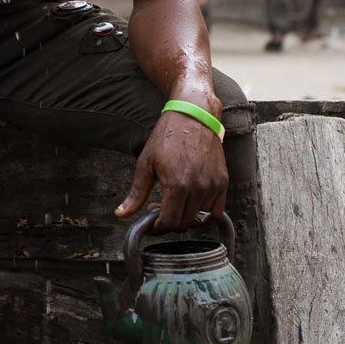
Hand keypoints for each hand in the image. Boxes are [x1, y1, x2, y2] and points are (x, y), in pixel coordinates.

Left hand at [116, 108, 227, 232]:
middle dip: (171, 222)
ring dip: (187, 217)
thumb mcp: (146, 164)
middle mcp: (198, 188)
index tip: (154, 224)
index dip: (159, 228)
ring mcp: (213, 185)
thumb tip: (121, 214)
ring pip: (200, 219)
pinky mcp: (223, 181)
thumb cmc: (167, 137)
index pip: (170, 223)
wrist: (193, 116)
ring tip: (176, 202)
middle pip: (185, 224)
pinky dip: (205, 214)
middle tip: (161, 210)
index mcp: (177, 185)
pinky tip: (193, 204)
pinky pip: (217, 211)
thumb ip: (136, 193)